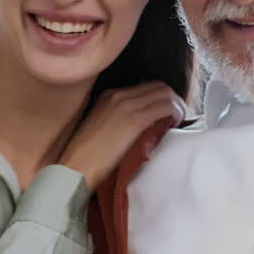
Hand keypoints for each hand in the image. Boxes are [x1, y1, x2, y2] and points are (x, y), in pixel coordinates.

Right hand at [59, 81, 184, 189]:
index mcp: (109, 95)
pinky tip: (174, 125)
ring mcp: (127, 105)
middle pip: (158, 86)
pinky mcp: (135, 120)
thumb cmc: (87, 156)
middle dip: (172, 99)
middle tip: (176, 117)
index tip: (166, 113)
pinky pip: (166, 107)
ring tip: (176, 123)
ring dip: (176, 106)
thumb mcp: (101, 126)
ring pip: (165, 93)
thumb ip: (119, 118)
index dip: (161, 98)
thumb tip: (145, 121)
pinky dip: (175, 113)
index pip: (146, 86)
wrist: (76, 167)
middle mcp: (118, 95)